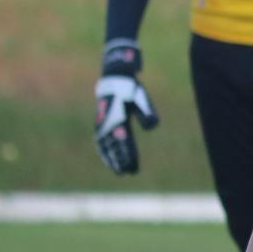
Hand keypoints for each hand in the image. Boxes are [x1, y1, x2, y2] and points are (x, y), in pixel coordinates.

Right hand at [94, 39, 158, 174]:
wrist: (114, 78)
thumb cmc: (131, 89)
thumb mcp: (141, 98)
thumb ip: (146, 112)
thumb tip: (152, 127)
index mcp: (120, 119)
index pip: (125, 143)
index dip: (129, 156)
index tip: (133, 168)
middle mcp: (109, 123)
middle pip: (115, 148)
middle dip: (121, 160)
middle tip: (127, 173)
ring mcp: (102, 123)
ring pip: (106, 146)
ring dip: (112, 158)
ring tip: (118, 170)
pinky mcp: (100, 122)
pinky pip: (100, 140)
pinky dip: (103, 151)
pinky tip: (107, 159)